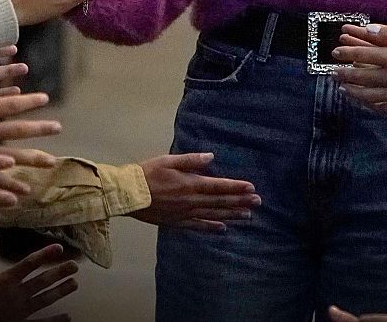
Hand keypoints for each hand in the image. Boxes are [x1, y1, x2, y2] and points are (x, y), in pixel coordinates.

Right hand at [0, 232, 78, 321]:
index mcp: (6, 280)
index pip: (29, 264)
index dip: (45, 254)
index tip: (59, 248)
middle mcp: (16, 294)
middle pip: (42, 281)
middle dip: (60, 272)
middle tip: (75, 266)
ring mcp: (20, 311)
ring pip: (45, 299)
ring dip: (61, 291)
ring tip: (74, 284)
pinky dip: (55, 320)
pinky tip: (68, 317)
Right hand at [128, 152, 260, 231]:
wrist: (128, 195)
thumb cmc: (147, 174)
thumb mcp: (168, 160)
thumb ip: (191, 160)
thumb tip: (211, 157)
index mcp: (190, 184)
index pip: (219, 186)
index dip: (237, 187)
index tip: (252, 188)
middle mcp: (191, 201)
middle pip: (220, 202)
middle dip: (240, 202)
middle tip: (258, 203)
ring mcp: (185, 214)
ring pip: (213, 215)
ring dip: (232, 215)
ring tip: (248, 216)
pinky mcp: (177, 222)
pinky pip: (198, 226)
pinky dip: (212, 227)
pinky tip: (223, 228)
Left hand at [333, 0, 386, 113]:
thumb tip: (372, 26)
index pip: (364, 53)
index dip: (348, 51)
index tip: (336, 50)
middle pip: (362, 74)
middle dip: (344, 72)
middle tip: (332, 71)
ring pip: (368, 94)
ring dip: (353, 90)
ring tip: (342, 88)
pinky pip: (382, 108)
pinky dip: (369, 105)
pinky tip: (364, 103)